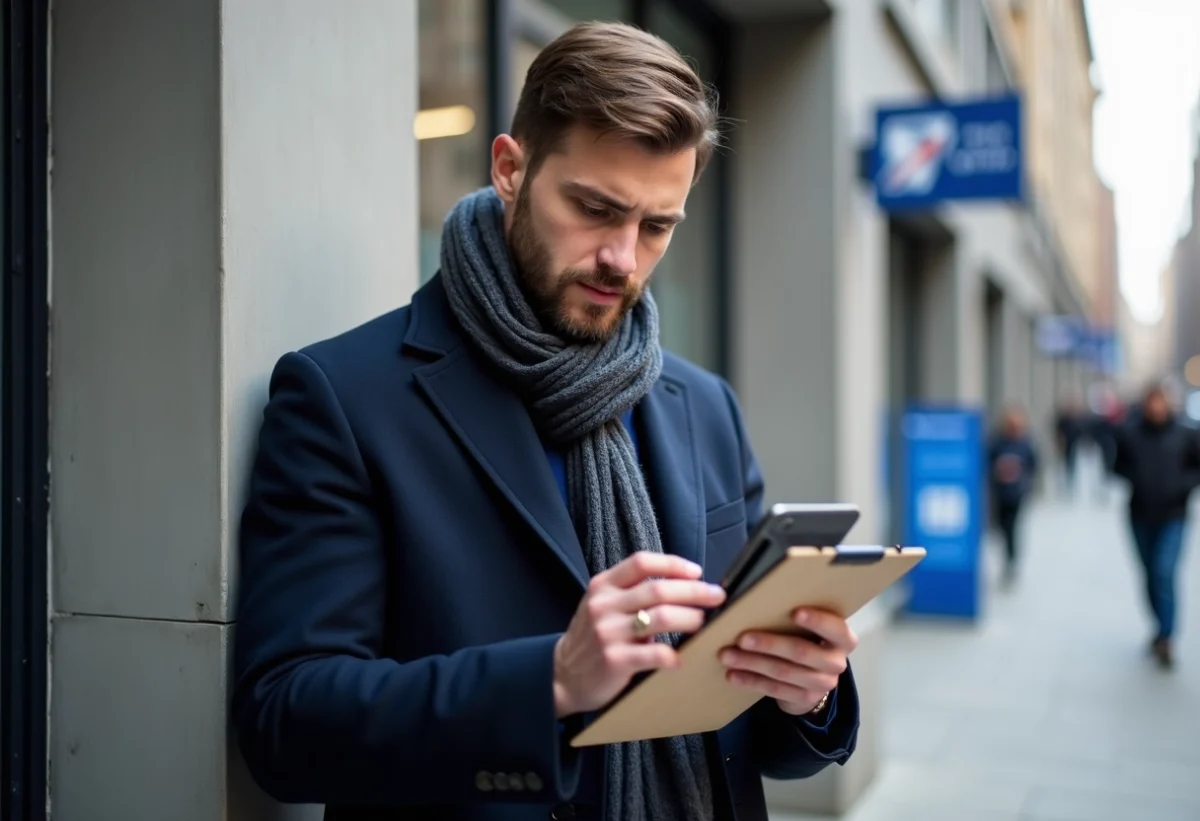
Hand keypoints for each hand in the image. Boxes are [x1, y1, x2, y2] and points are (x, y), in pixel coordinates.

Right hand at [553, 552, 725, 718]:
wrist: (564, 675)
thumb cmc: (593, 637)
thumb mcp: (602, 605)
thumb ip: (631, 593)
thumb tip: (683, 586)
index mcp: (602, 585)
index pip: (642, 563)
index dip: (673, 565)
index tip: (697, 572)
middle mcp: (603, 605)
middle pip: (658, 590)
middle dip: (694, 592)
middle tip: (716, 596)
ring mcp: (607, 632)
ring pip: (661, 618)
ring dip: (689, 618)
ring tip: (701, 622)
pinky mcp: (614, 660)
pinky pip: (654, 654)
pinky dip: (673, 656)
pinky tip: (680, 659)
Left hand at [719, 607, 856, 715]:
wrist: (811, 681)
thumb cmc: (805, 640)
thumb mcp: (809, 629)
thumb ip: (796, 616)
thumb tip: (758, 597)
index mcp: (842, 639)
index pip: (836, 629)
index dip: (818, 621)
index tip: (795, 612)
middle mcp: (836, 662)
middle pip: (801, 652)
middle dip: (769, 644)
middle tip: (742, 638)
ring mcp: (822, 684)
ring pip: (783, 672)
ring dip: (752, 663)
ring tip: (727, 655)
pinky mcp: (804, 699)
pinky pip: (775, 689)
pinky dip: (751, 680)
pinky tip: (733, 675)